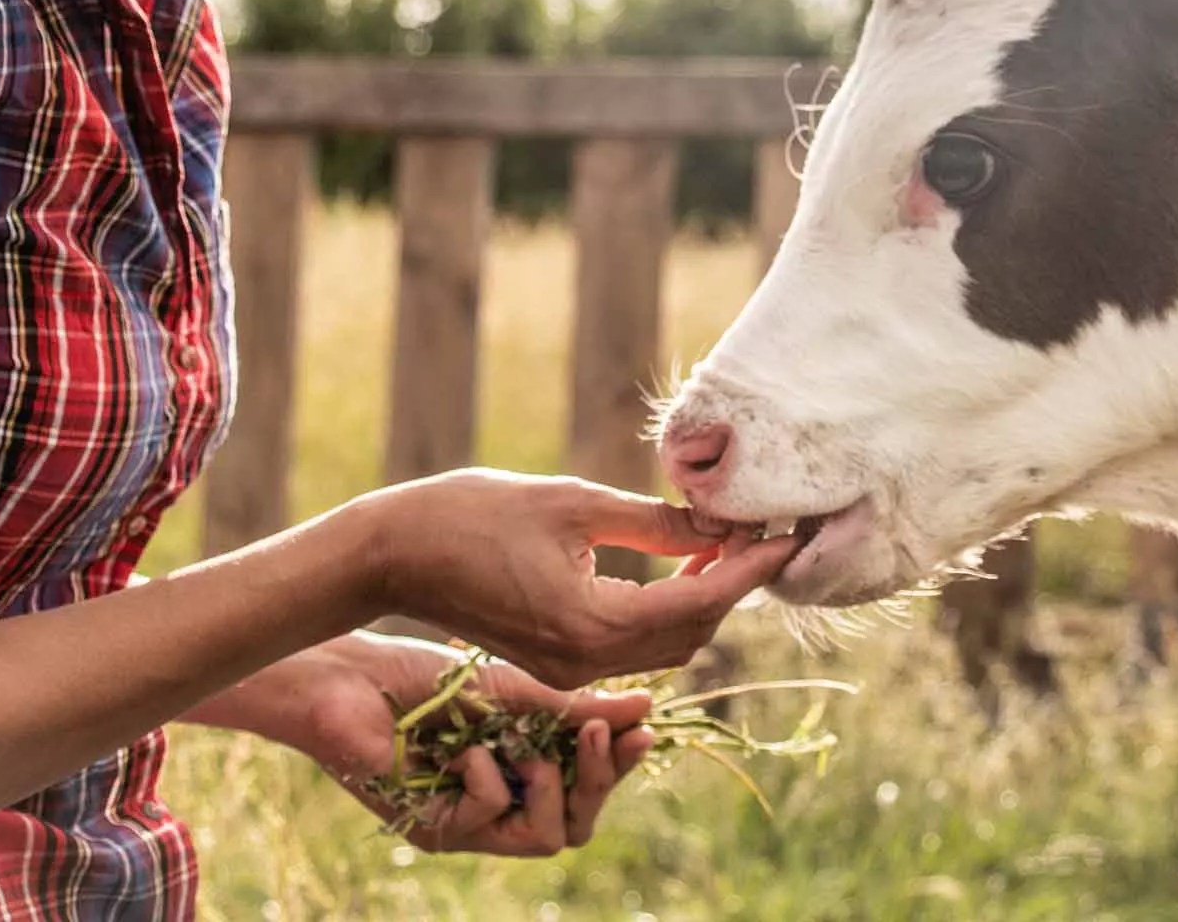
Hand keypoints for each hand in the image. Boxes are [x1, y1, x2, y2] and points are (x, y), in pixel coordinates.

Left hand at [217, 632, 657, 855]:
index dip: (621, 761)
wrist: (356, 677)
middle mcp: (506, 797)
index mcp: (528, 758)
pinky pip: (490, 818)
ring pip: (546, 837)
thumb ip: (575, 707)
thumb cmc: (429, 674)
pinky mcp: (438, 830)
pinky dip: (486, 776)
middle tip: (601, 737)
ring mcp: (473, 820)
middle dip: (600, 780)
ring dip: (551, 786)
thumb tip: (645, 707)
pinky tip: (463, 747)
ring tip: (529, 747)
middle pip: (580, 821)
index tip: (645, 729)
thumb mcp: (517, 686)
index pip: (591, 778)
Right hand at [358, 468, 798, 688]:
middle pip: (691, 635)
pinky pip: (631, 646)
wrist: (390, 555)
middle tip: (760, 530)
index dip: (748, 568)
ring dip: (701, 599)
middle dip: (732, 586)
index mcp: (591, 626)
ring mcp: (566, 673)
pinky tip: (678, 562)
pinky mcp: (553, 665)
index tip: (787, 536)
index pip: (699, 605)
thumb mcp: (571, 503)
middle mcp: (584, 665)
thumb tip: (719, 520)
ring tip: (725, 540)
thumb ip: (650, 520)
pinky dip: (665, 610)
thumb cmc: (471, 514)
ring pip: (665, 647)